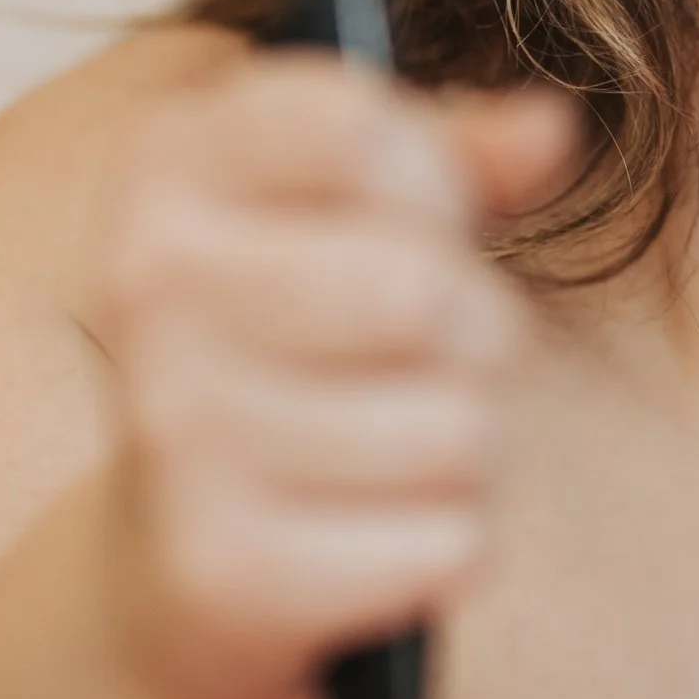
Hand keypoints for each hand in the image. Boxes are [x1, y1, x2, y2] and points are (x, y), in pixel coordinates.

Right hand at [93, 53, 578, 698]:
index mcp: (167, 168)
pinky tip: (371, 543)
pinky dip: (445, 551)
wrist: (168, 565)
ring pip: (458, 429)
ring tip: (387, 458)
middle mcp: (149, 289)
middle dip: (471, 336)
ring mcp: (178, 432)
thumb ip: (449, 156)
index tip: (399, 224)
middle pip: (425, 293)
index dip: (429, 186)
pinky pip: (452, 545)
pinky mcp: (228, 572)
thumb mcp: (346, 223)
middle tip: (410, 365)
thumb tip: (549, 126)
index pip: (360, 130)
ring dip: (465, 455)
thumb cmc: (290, 355)